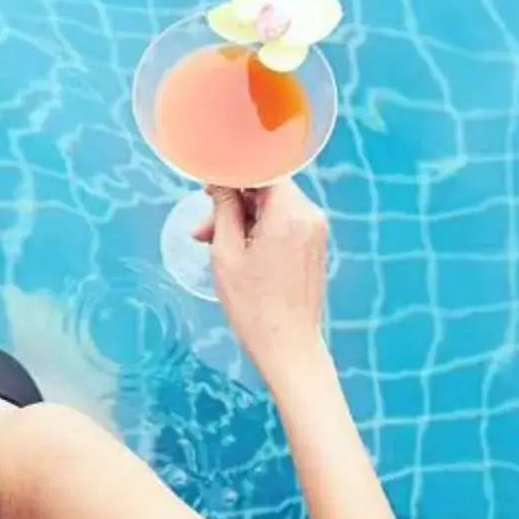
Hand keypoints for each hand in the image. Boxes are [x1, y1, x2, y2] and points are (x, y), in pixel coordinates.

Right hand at [195, 178, 329, 371]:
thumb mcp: (227, 253)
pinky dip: (259, 229)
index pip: (262, 169)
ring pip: (273, 207)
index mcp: (290, 213)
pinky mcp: (314, 247)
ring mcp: (315, 232)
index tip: (207, 185)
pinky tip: (236, 251)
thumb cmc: (254, 306)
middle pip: (267, 189)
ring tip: (212, 243)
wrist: (289, 348)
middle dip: (233, 201)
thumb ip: (224, 208)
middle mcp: (310, 216)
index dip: (232, 172)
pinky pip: (283, 224)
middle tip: (203, 226)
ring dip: (243, 218)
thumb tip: (219, 181)